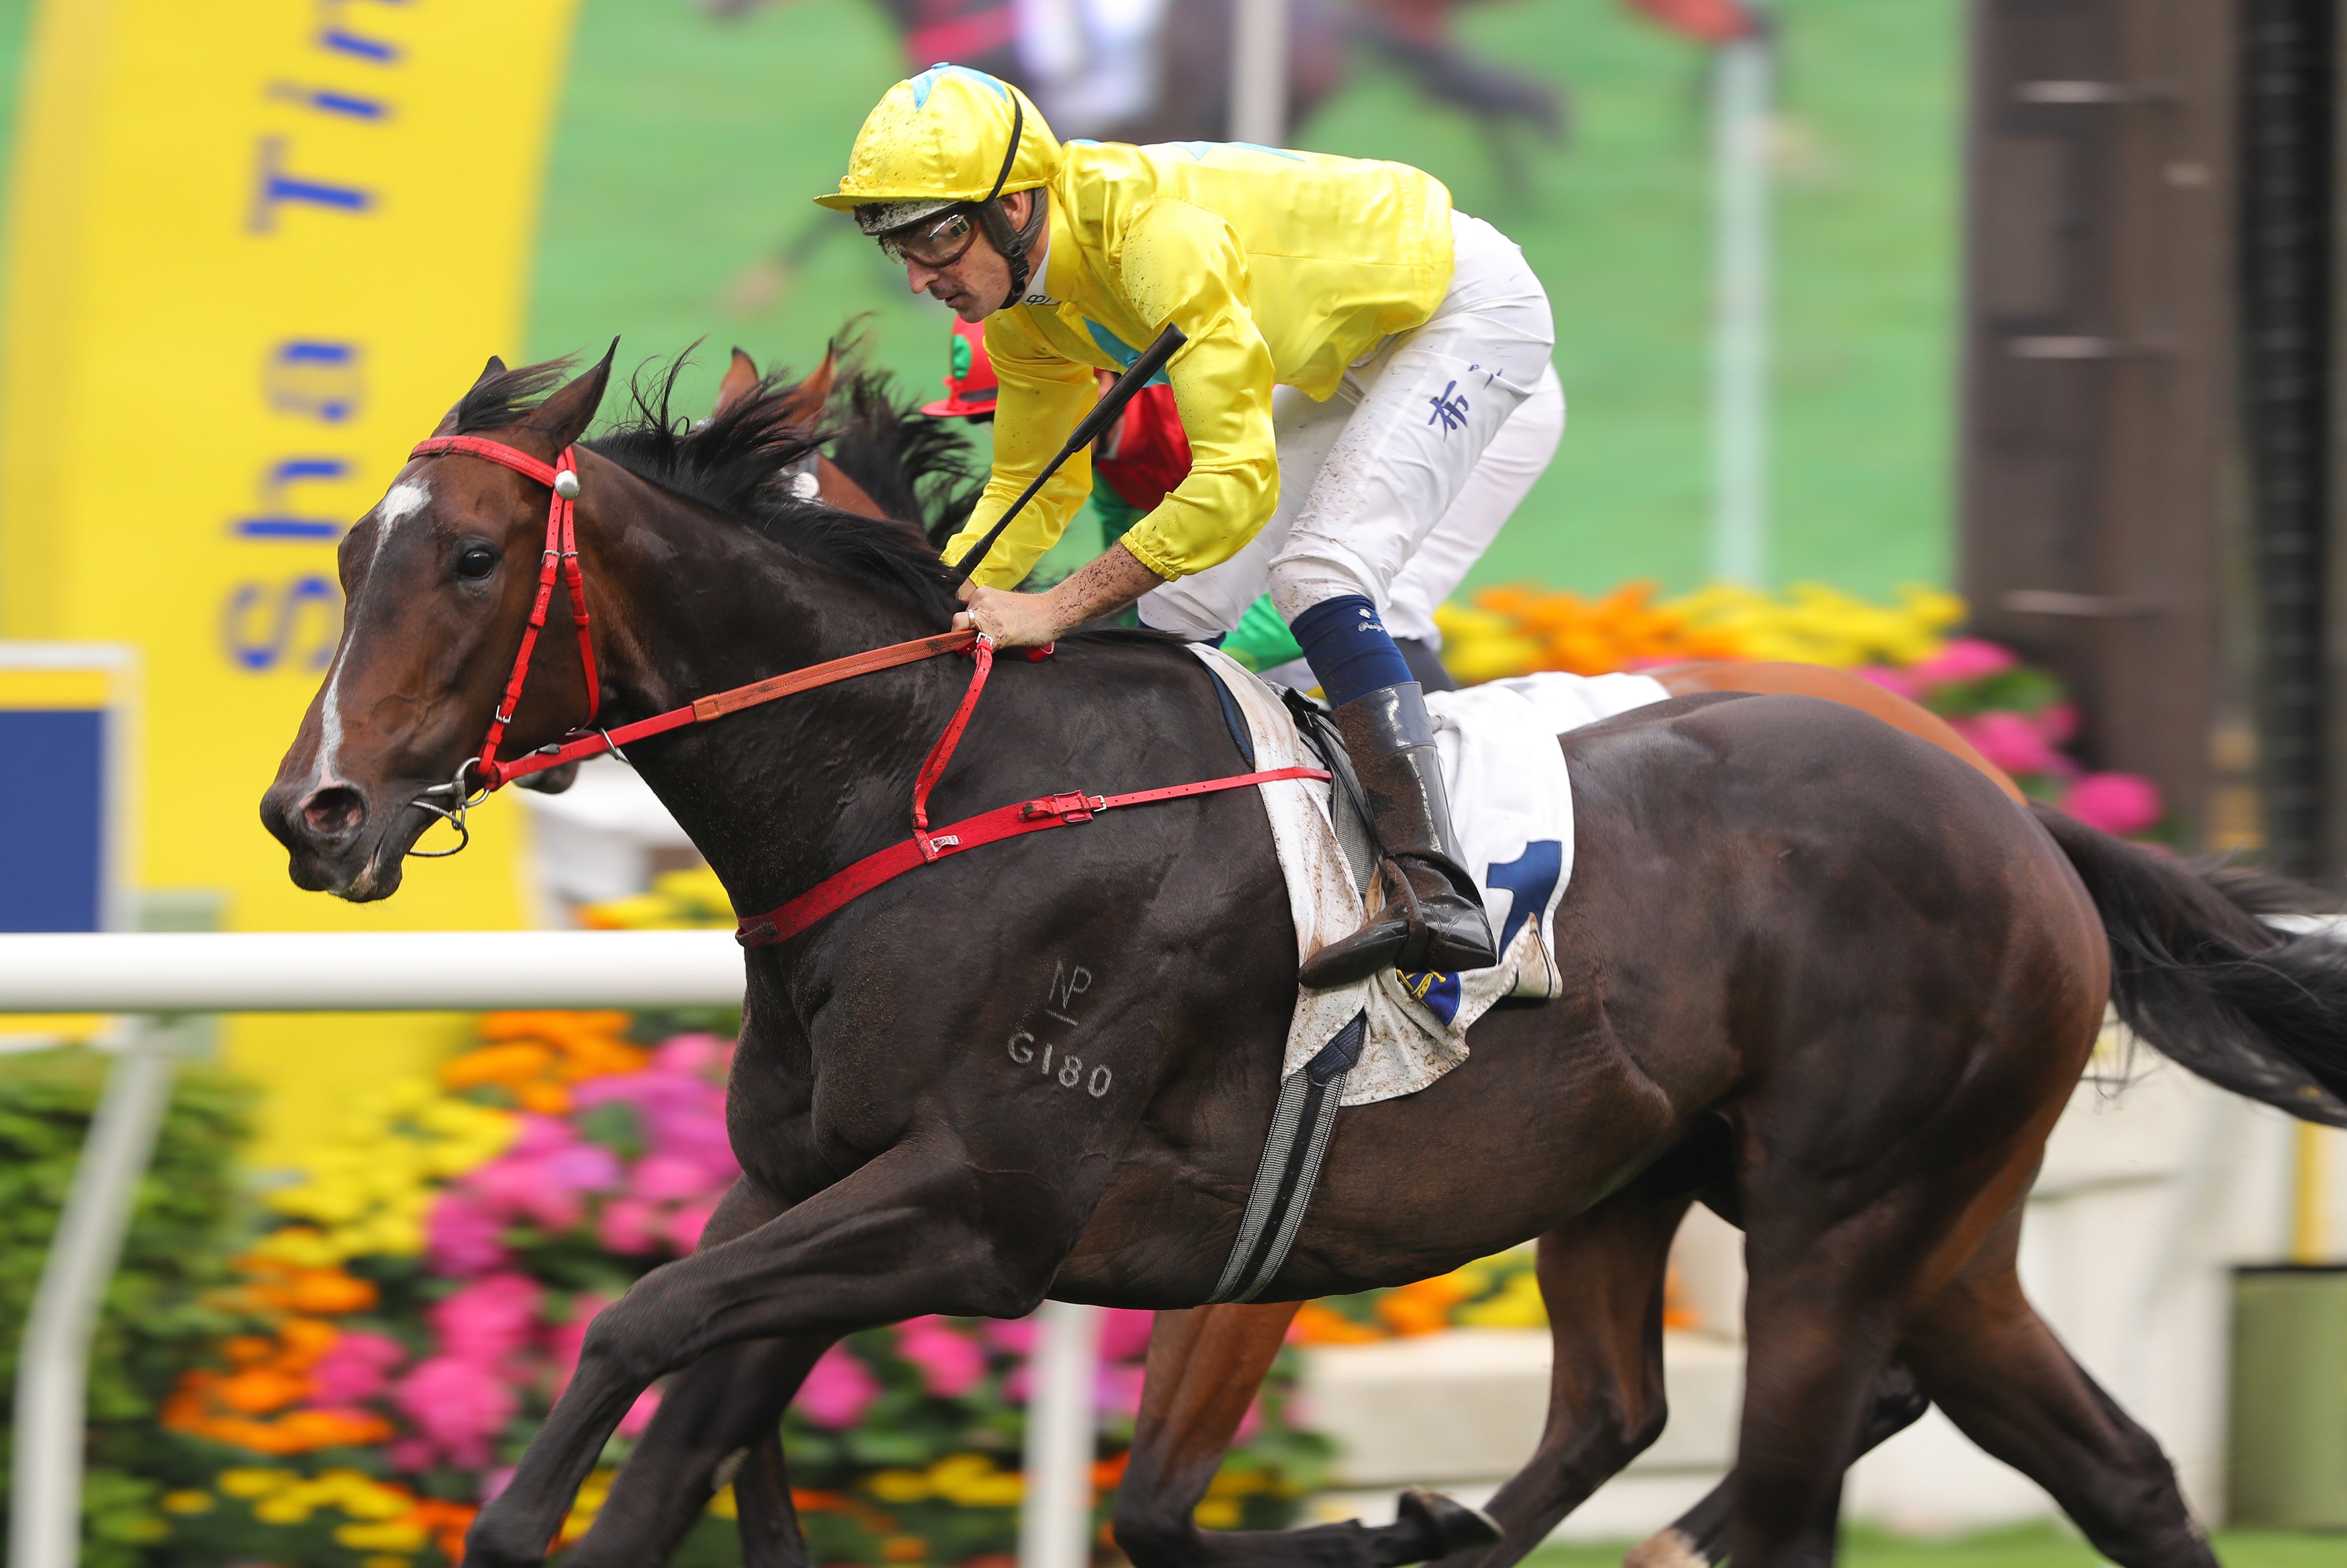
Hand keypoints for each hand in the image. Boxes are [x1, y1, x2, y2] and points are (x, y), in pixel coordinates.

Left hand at [950, 543, 1165, 646]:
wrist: (1052, 612)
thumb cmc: (1031, 611)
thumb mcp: (1002, 604)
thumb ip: (987, 612)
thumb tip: (972, 632)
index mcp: (982, 593)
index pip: (961, 612)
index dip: (963, 627)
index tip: (969, 637)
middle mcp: (981, 601)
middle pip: (957, 621)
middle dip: (962, 635)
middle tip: (975, 644)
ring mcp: (987, 616)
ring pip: (962, 633)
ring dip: (969, 644)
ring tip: (987, 647)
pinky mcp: (996, 633)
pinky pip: (976, 648)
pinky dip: (978, 655)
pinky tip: (994, 652)